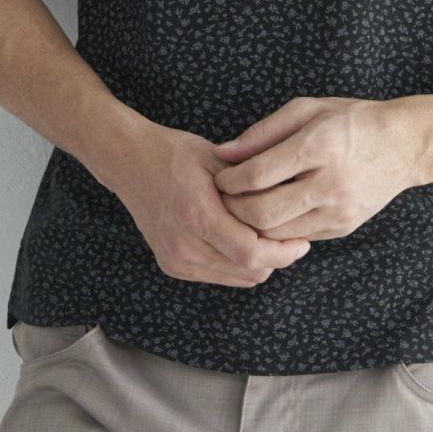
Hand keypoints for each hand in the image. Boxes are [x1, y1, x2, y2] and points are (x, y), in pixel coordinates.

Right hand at [106, 121, 311, 286]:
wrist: (129, 162)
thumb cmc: (174, 153)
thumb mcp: (218, 159)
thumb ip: (251, 184)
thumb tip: (291, 200)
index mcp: (197, 215)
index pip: (250, 253)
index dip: (283, 252)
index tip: (303, 241)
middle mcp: (184, 246)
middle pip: (247, 271)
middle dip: (276, 258)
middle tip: (293, 236)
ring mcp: (176, 260)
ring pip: (236, 278)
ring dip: (258, 262)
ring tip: (270, 235)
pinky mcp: (173, 266)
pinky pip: (219, 275)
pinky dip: (237, 263)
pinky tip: (243, 237)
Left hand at [211, 96, 417, 241]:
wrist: (405, 145)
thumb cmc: (352, 120)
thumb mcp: (308, 109)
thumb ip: (263, 131)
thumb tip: (223, 153)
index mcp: (320, 146)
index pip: (259, 175)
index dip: (229, 180)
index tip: (219, 178)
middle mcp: (330, 183)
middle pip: (263, 212)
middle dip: (234, 209)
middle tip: (224, 199)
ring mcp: (338, 210)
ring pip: (277, 233)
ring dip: (252, 224)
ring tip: (243, 206)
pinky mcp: (343, 228)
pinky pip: (297, 237)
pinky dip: (277, 230)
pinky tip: (271, 213)